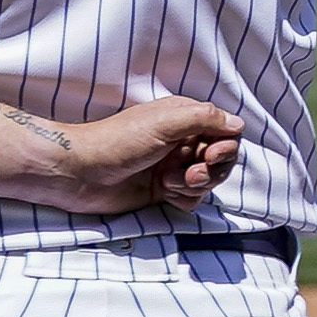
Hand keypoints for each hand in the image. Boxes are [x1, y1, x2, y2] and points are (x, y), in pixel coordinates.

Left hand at [42, 94, 244, 217]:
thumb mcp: (165, 122)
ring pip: (209, 180)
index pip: (226, 132)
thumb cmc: (116, 142)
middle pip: (222, 158)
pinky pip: (193, 198)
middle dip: (211, 169)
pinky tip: (163, 192)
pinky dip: (183, 198)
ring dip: (195, 184)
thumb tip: (238, 124)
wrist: (79, 174)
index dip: (225, 146)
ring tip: (169, 181)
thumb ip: (205, 118)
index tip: (210, 155)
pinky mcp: (164, 190)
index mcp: (183, 119)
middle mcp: (181, 141)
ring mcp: (173, 166)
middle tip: (191, 173)